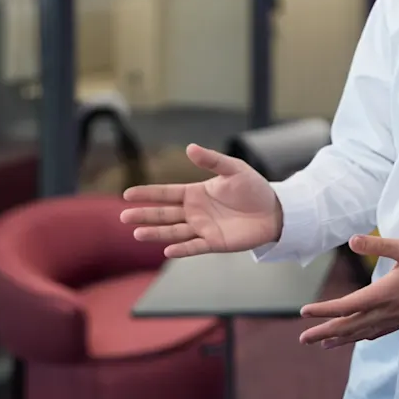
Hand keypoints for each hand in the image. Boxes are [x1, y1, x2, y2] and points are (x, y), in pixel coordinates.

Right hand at [118, 143, 282, 256]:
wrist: (274, 210)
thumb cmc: (253, 188)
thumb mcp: (233, 169)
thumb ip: (212, 160)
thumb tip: (189, 148)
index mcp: (195, 193)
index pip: (166, 193)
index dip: (147, 194)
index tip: (127, 194)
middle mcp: (195, 212)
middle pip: (164, 214)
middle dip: (144, 215)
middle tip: (123, 217)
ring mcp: (203, 228)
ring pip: (174, 231)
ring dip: (156, 233)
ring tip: (137, 234)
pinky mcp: (214, 243)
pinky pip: (194, 247)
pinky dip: (182, 248)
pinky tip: (167, 250)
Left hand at [297, 234, 398, 348]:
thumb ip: (379, 244)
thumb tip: (352, 240)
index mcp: (383, 294)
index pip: (346, 306)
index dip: (324, 310)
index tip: (305, 312)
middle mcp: (385, 311)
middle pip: (349, 326)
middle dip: (324, 332)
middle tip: (303, 339)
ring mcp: (394, 320)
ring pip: (360, 333)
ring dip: (339, 339)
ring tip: (321, 344)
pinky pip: (375, 333)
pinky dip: (359, 337)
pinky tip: (355, 338)